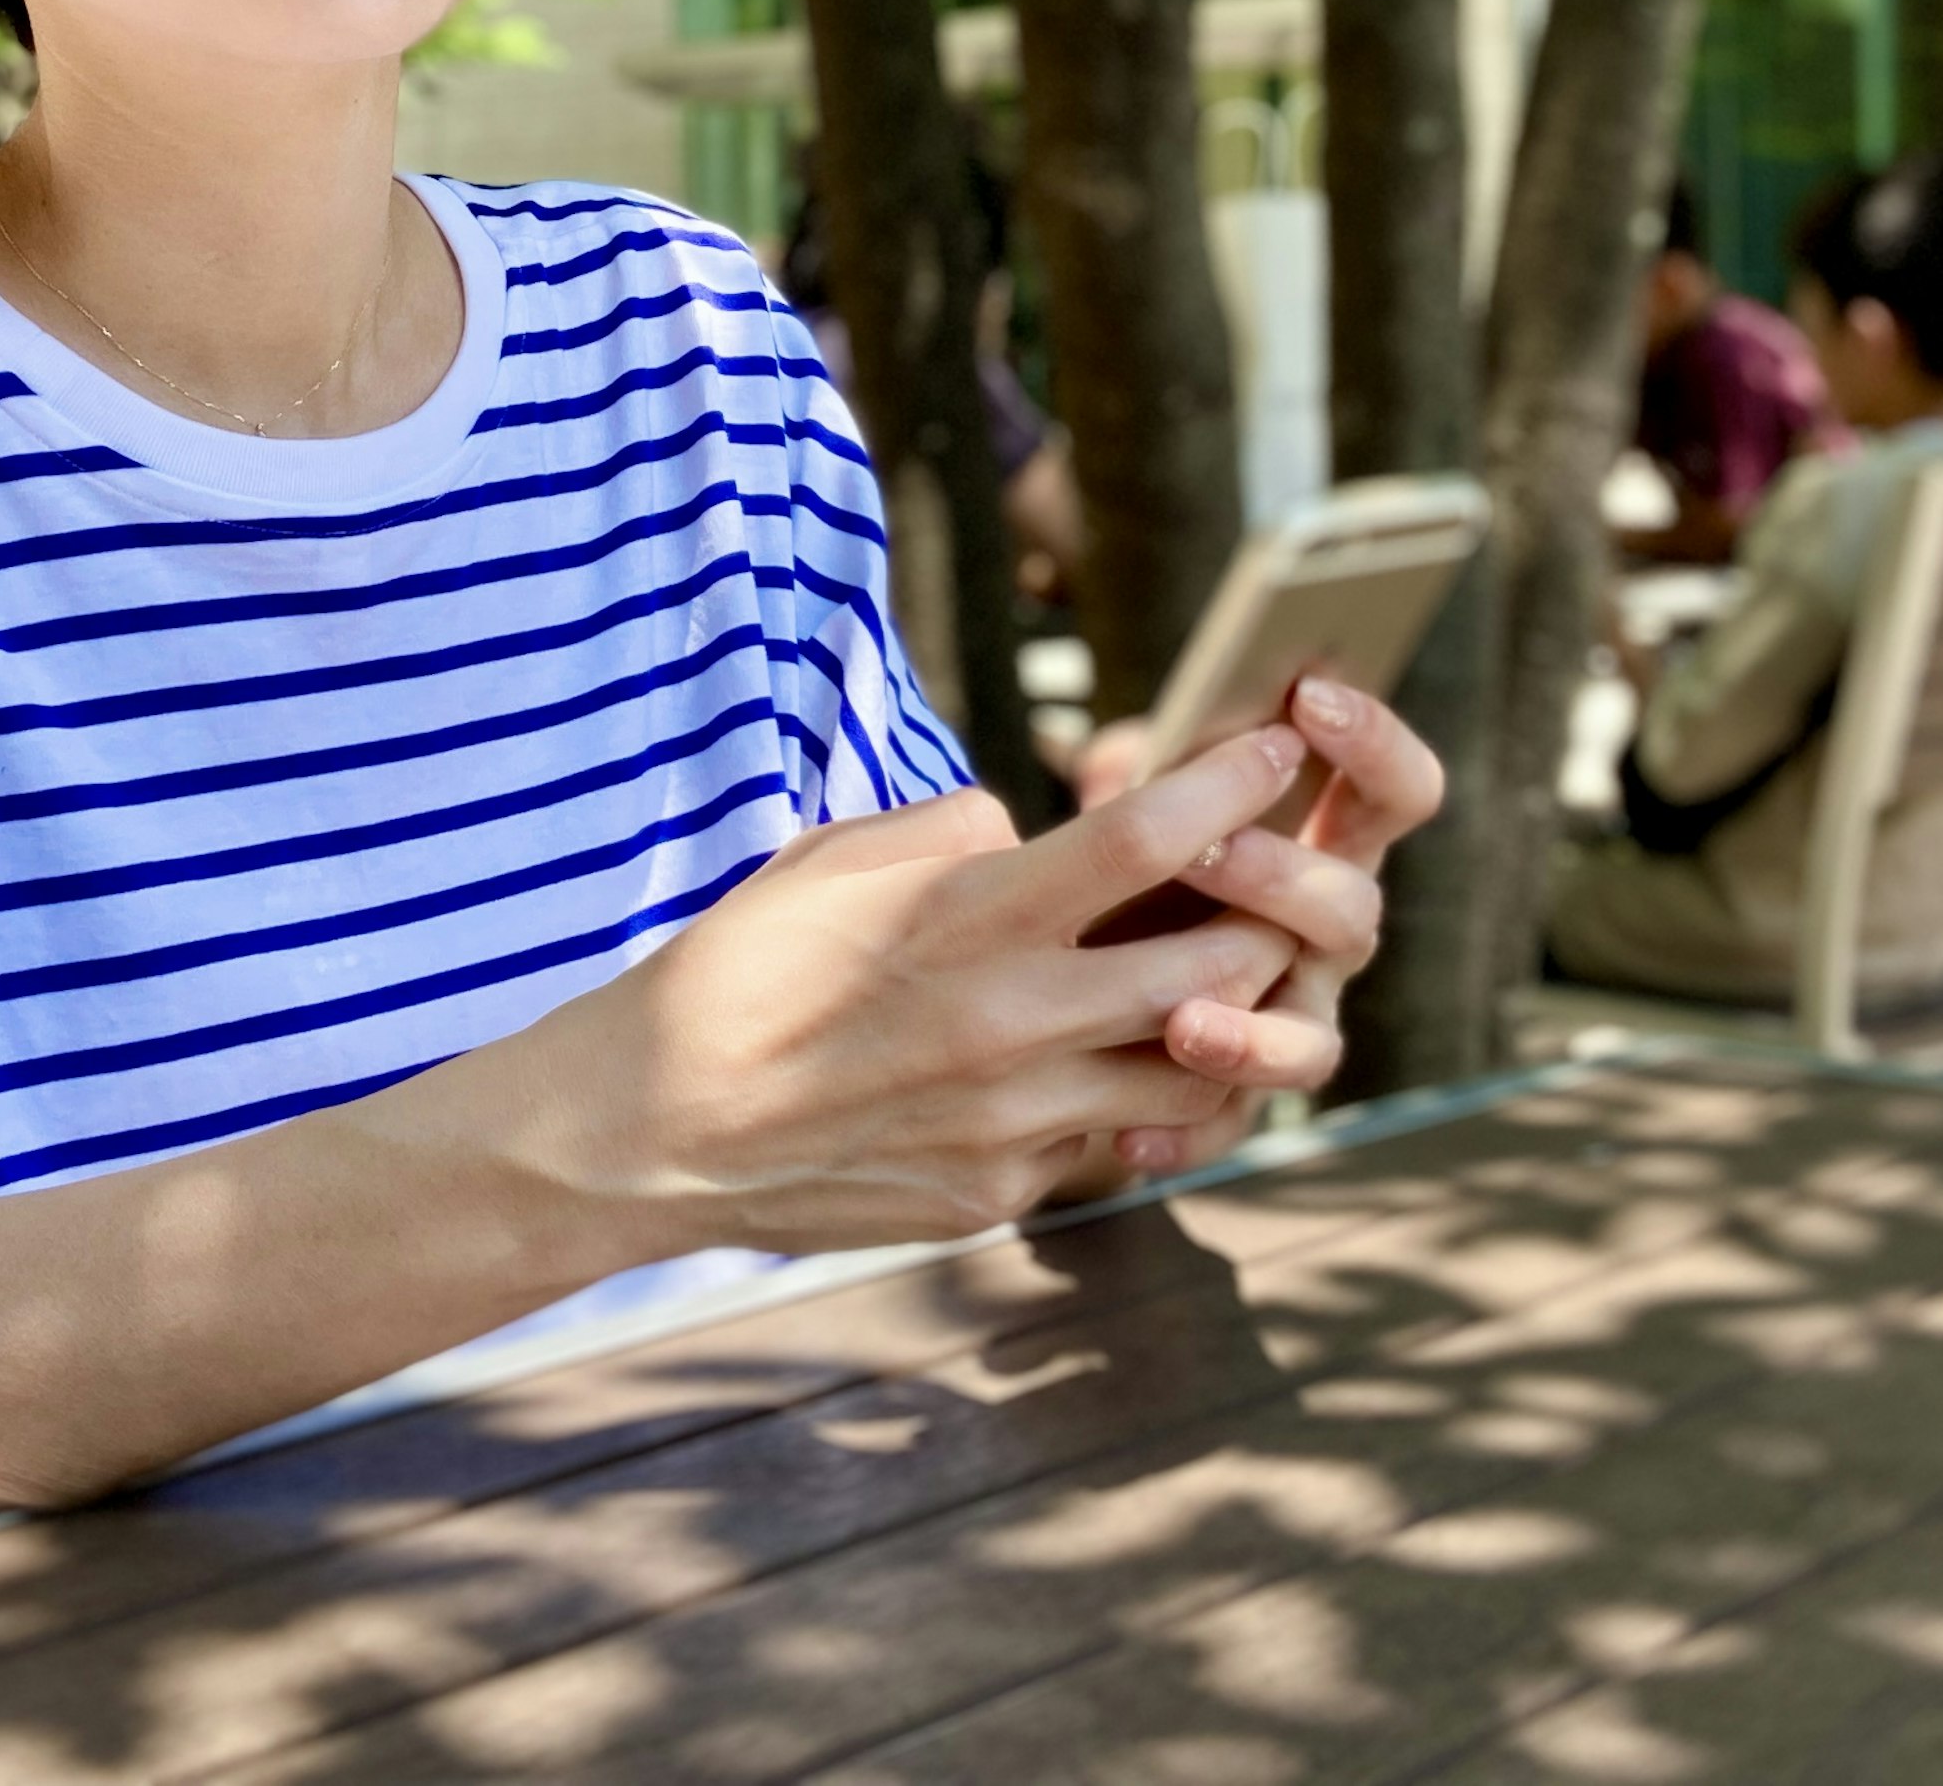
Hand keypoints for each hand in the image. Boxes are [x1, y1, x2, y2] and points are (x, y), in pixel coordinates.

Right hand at [482, 729, 1333, 1256]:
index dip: (1232, 784)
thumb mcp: (840, 857)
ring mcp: (1014, 1122)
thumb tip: (1035, 837)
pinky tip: (1107, 1067)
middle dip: (1272, 918)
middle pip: (1214, 966)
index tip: (1277, 750)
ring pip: (1192, 1072)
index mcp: (969, 919)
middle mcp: (1010, 1023)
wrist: (657, 1128)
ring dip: (1228, 1023)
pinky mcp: (1000, 1192)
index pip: (1146, 840)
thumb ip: (957, 833)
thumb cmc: (744, 969)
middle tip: (1285, 885)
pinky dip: (1125, 1098)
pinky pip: (1106, 1141)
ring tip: (1225, 983)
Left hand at [1072, 675, 1447, 1180]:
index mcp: (1320, 850)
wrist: (1054, 984)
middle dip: (1287, 879)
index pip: (1394, 792)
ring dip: (1252, 1032)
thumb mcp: (1135, 809)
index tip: (1312, 695)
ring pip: (1310, 1044)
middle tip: (1210, 851)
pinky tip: (1130, 1135)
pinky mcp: (1234, 1101)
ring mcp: (1290, 1025)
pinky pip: (1227, 1129)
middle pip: (1354, 910)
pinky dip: (1184, 1133)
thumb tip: (1121, 758)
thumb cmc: (1115, 868)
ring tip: (1184, 1022)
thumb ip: (1150, 774)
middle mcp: (1323, 943)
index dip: (1374, 744)